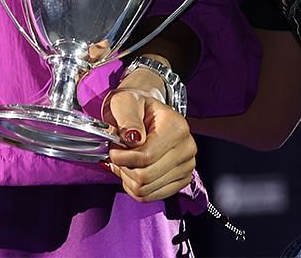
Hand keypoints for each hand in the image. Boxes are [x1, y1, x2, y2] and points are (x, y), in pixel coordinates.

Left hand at [102, 84, 197, 202]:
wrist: (146, 113)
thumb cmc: (135, 108)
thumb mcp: (125, 103)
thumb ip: (127, 118)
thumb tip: (133, 138)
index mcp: (177, 128)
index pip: (146, 157)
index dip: (122, 157)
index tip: (113, 148)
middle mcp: (187, 148)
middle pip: (145, 177)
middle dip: (124, 168)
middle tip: (120, 154)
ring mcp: (187, 166)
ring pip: (145, 190)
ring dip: (128, 178)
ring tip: (128, 161)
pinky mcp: (182, 180)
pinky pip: (149, 196)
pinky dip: (135, 188)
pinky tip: (134, 171)